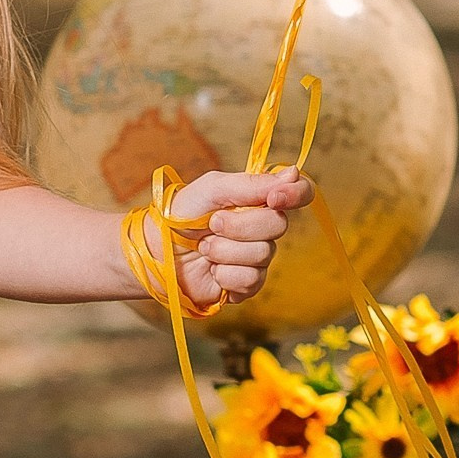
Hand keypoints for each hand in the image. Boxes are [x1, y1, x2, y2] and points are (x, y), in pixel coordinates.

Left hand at [166, 167, 311, 314]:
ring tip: (204, 248)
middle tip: (212, 224)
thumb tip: (292, 173)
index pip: (300, 193)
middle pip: (279, 225)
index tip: (274, 198)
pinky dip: (225, 273)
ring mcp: (257, 257)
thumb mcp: (213, 188)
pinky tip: (211, 269)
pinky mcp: (248, 284)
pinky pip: (252, 279)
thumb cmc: (182, 215)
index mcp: (259, 199)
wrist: (158, 251)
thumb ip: (252, 183)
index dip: (295, 194)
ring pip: (262, 254)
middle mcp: (264, 228)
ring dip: (225, 250)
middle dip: (239, 226)